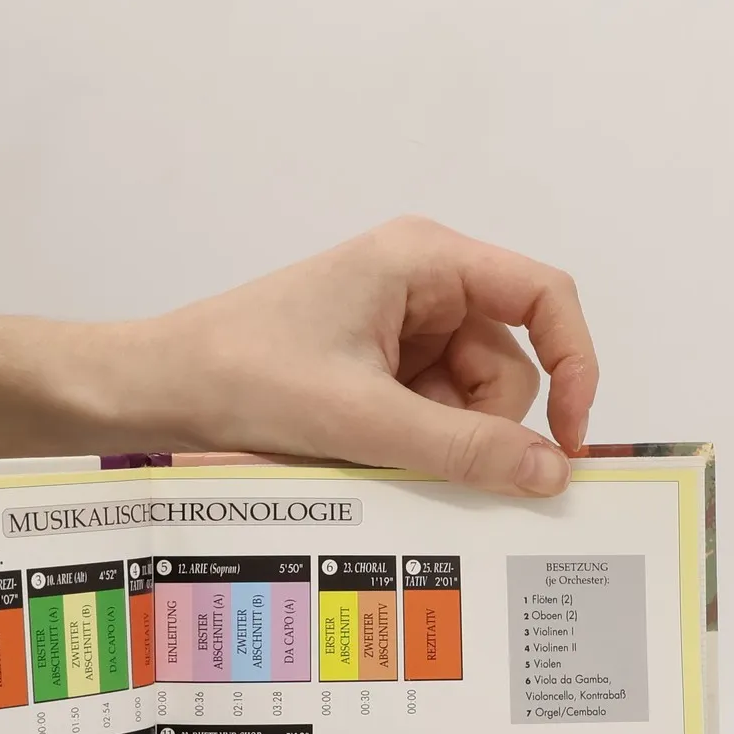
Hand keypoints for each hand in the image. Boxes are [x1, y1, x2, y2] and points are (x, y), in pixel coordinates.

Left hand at [130, 216, 597, 494]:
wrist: (158, 388)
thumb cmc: (246, 378)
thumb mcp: (363, 418)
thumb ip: (464, 446)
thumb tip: (553, 474)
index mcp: (424, 259)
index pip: (544, 296)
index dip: (575, 364)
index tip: (569, 442)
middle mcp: (421, 280)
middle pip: (507, 361)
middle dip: (481, 422)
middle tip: (424, 461)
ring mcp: (398, 322)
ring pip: (470, 396)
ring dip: (441, 437)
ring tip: (374, 452)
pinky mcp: (376, 362)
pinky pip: (431, 409)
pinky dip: (414, 440)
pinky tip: (366, 453)